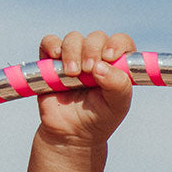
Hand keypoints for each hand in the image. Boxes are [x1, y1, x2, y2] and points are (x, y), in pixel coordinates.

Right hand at [35, 30, 135, 145]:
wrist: (71, 133)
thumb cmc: (99, 117)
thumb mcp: (117, 106)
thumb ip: (119, 86)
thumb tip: (101, 66)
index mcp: (116, 65)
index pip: (122, 42)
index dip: (117, 44)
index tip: (110, 56)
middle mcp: (96, 57)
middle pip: (96, 37)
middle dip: (92, 50)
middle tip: (88, 70)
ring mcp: (74, 57)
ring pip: (74, 38)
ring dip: (73, 51)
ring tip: (72, 74)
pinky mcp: (51, 61)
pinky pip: (50, 42)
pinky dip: (52, 45)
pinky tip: (56, 57)